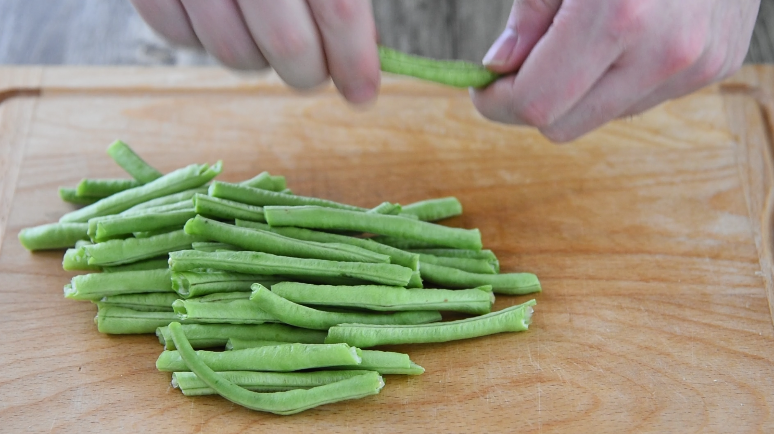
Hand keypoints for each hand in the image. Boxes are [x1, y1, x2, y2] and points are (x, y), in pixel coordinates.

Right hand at [130, 0, 380, 103]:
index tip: (363, 91)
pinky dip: (205, 39)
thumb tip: (360, 43)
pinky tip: (224, 16)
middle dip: (309, 71)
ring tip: (269, 33)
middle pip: (287, 44)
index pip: (337, 8)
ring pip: (231, 51)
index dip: (354, 58)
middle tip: (317, 68)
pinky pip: (176, 35)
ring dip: (260, 58)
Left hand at [471, 0, 760, 141]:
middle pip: (564, 126)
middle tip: (522, 65)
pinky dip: (620, 77)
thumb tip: (498, 67)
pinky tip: (630, 33)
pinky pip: (642, 98)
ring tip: (588, 32)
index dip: (497, 102)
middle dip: (532, 100)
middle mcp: (666, 50)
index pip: (536, 104)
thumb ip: (530, 13)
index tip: (484, 87)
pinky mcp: (718, 66)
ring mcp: (697, 64)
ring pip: (602, 117)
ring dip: (579, 90)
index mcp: (620, 14)